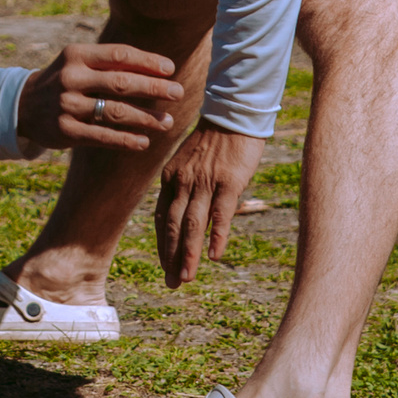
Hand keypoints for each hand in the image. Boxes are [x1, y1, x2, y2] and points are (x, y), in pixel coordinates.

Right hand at [16, 43, 184, 152]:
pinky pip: (103, 136)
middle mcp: (71, 78)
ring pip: (116, 112)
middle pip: (121, 83)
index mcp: (77, 55)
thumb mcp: (79, 63)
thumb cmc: (65, 79)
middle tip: (178, 93)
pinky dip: (126, 140)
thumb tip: (160, 69)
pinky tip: (144, 142)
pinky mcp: (65, 131)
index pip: (119, 55)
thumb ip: (111, 63)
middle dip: (154, 89)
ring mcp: (67, 105)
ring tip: (167, 122)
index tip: (170, 69)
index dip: (147, 61)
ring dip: (146, 118)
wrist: (23, 105)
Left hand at [154, 124, 266, 286]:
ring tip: (185, 277)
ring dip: (187, 254)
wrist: (234, 114)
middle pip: (174, 226)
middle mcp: (183, 182)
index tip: (164, 265)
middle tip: (172, 283)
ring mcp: (205, 183)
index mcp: (171, 177)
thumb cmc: (215, 140)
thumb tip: (190, 217)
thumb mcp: (191, 162)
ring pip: (192, 225)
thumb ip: (187, 188)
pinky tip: (214, 255)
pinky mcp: (228, 183)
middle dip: (171, 258)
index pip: (163, 218)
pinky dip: (216, 236)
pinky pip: (220, 215)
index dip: (163, 244)